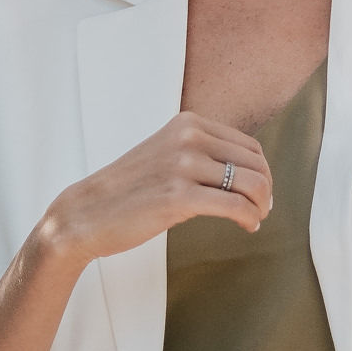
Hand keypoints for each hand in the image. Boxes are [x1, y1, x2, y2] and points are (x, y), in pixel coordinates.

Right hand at [43, 112, 272, 268]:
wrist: (86, 213)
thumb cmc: (128, 190)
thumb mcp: (166, 154)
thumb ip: (200, 153)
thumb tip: (246, 171)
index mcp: (187, 123)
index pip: (248, 146)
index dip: (262, 172)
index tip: (259, 193)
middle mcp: (188, 137)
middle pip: (255, 164)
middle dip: (265, 191)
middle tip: (260, 210)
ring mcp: (183, 165)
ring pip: (251, 184)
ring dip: (260, 206)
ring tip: (253, 220)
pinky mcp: (179, 197)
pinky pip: (236, 207)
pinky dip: (249, 219)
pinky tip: (246, 227)